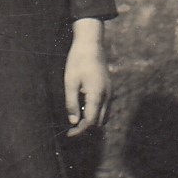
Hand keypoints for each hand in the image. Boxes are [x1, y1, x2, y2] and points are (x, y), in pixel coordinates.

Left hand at [64, 18, 109, 136]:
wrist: (91, 44)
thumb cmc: (77, 61)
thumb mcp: (70, 82)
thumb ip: (72, 103)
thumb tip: (73, 121)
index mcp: (97, 95)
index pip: (91, 121)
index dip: (80, 130)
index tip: (68, 134)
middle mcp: (106, 96)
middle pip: (99, 121)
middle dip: (86, 127)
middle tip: (70, 128)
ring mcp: (109, 92)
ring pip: (104, 115)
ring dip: (91, 119)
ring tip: (75, 117)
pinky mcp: (108, 88)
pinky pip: (104, 107)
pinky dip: (95, 112)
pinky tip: (83, 107)